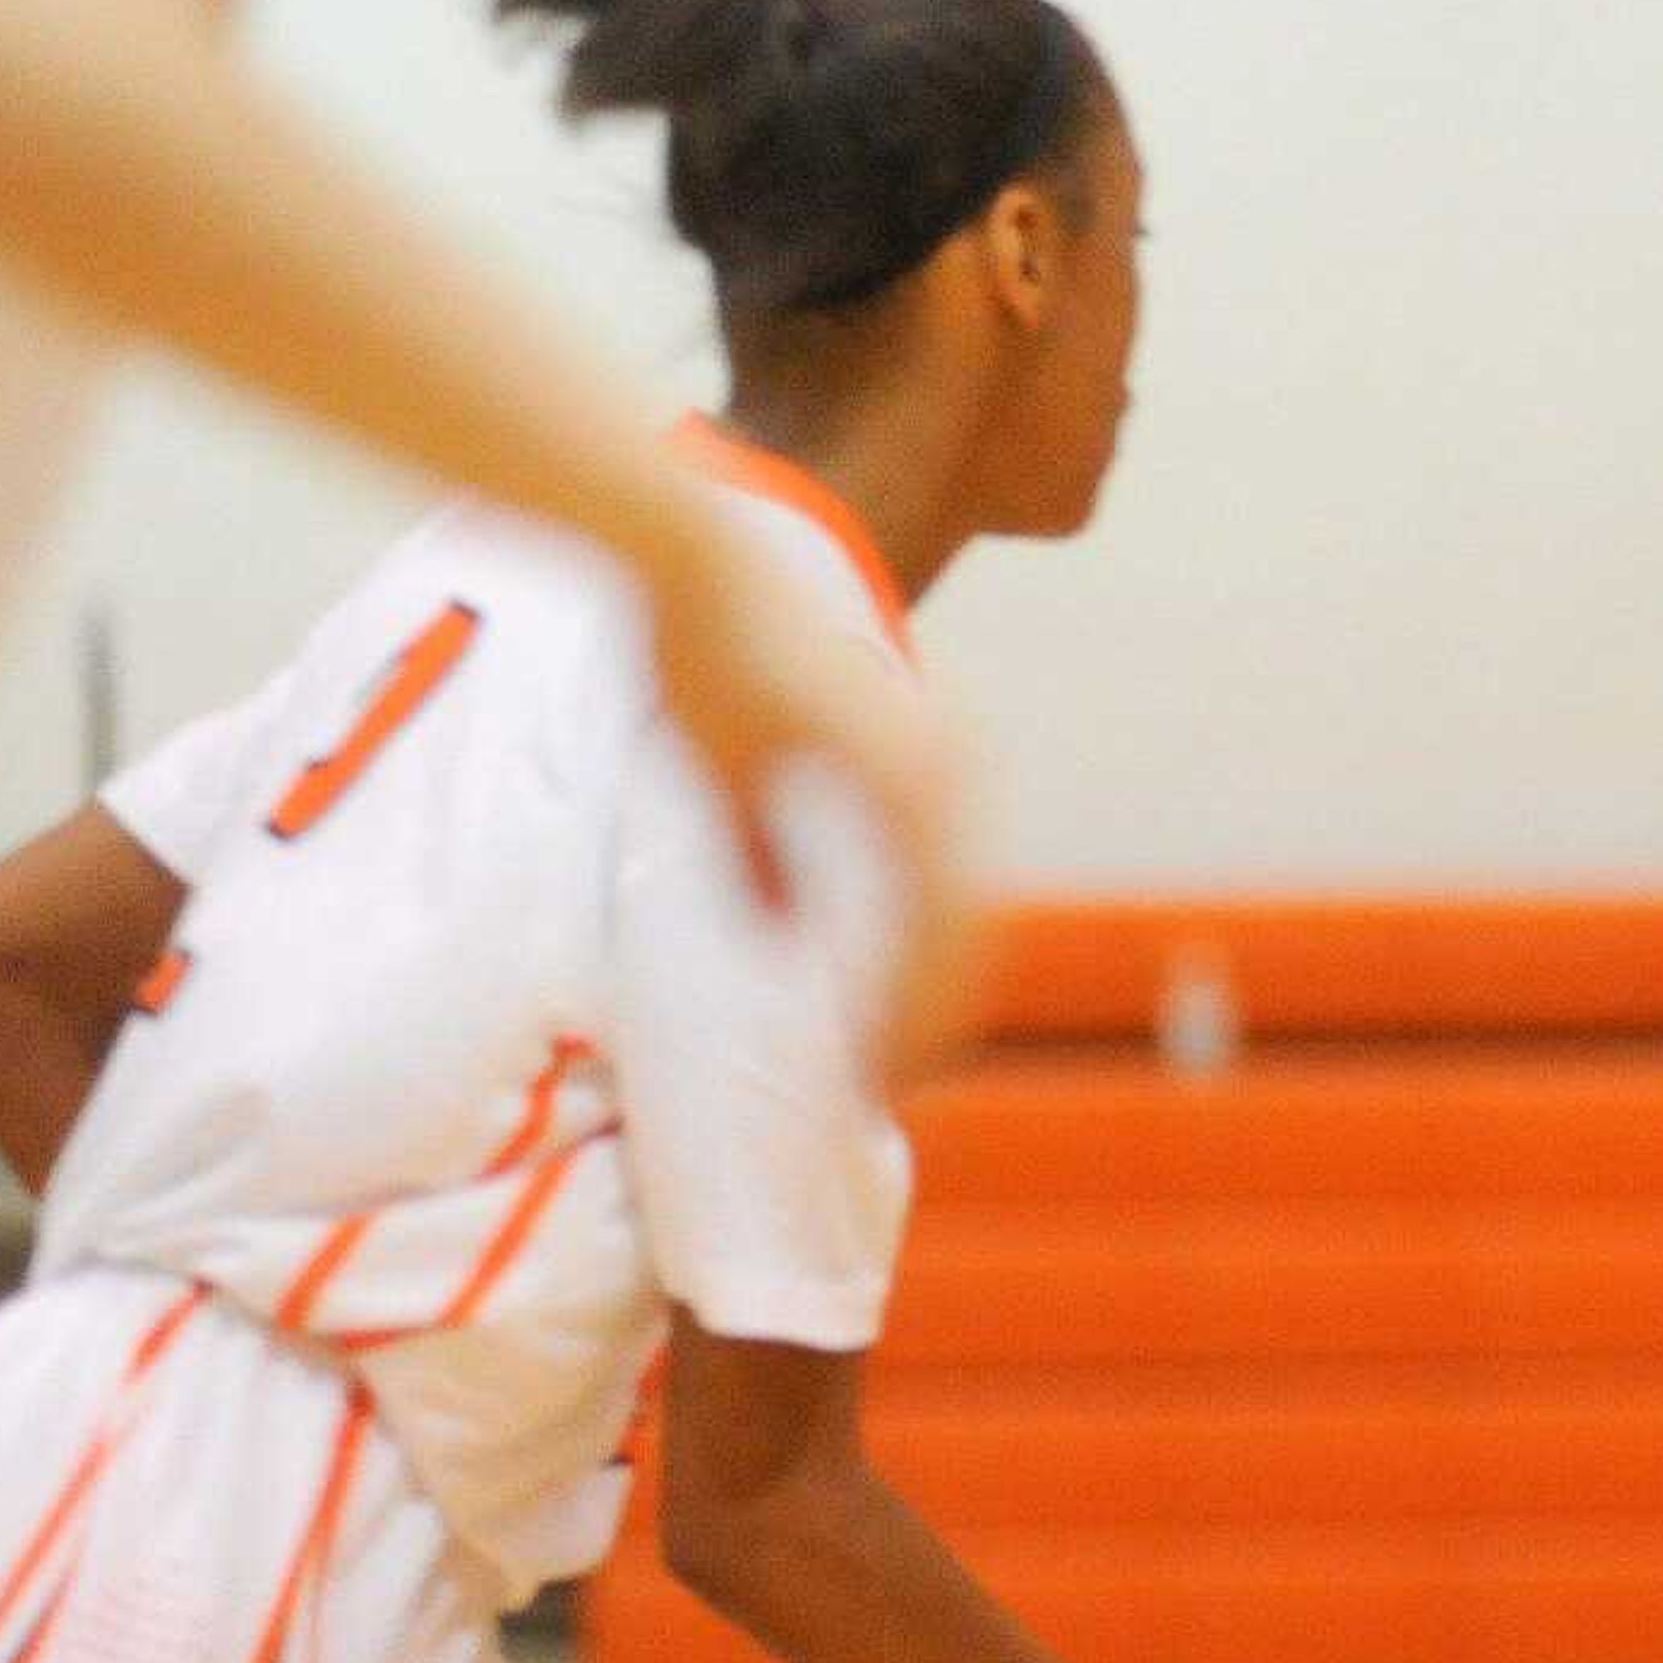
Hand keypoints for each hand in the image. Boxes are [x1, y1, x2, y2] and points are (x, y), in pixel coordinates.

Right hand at [640, 532, 977, 1080]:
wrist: (695, 574)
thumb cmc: (710, 662)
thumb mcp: (738, 785)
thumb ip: (768, 865)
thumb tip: (779, 939)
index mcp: (921, 774)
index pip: (947, 910)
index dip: (925, 993)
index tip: (891, 1057)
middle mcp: (951, 772)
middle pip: (967, 933)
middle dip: (933, 1019)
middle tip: (894, 1088)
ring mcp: (937, 772)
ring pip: (956, 934)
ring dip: (921, 1014)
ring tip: (882, 1076)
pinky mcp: (904, 774)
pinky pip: (923, 903)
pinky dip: (904, 974)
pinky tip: (874, 1023)